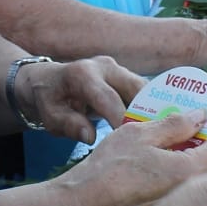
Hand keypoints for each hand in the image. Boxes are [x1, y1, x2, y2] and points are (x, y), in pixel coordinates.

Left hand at [16, 55, 142, 143]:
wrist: (49, 81)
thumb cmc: (49, 101)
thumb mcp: (51, 117)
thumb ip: (69, 125)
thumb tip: (91, 137)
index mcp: (82, 75)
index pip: (108, 98)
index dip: (122, 118)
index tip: (134, 139)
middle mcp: (103, 66)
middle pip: (135, 88)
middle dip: (147, 113)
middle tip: (153, 138)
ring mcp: (117, 68)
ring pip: (144, 89)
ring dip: (153, 110)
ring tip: (157, 133)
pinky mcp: (125, 74)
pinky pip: (143, 92)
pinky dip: (150, 107)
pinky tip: (154, 126)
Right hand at [54, 109, 206, 205]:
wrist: (87, 198)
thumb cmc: (109, 164)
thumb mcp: (141, 133)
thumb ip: (175, 124)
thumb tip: (201, 116)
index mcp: (187, 171)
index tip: (204, 122)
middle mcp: (190, 192)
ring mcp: (181, 204)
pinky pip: (197, 191)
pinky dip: (201, 175)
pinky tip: (188, 163)